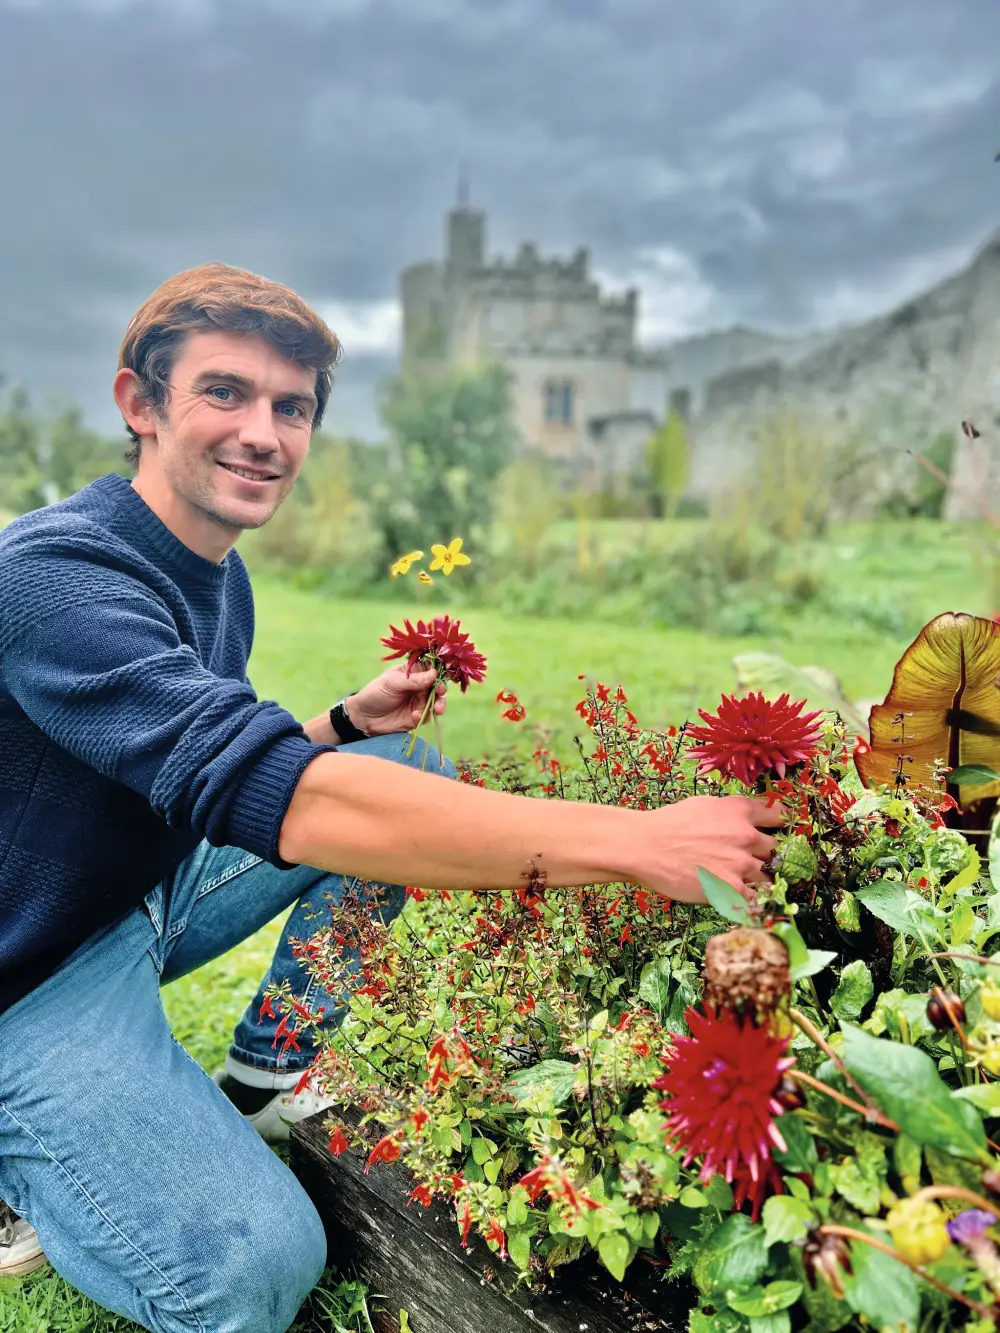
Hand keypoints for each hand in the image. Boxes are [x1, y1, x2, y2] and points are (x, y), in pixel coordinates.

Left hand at [347, 665, 446, 736]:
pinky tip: (415, 716)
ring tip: (438, 709)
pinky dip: (424, 715)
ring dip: (439, 704)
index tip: (444, 674)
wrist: (363, 717)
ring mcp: (419, 702)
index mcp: (413, 672)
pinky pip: (427, 716)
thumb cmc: (376, 693)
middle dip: (441, 689)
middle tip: (440, 692)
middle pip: (438, 685)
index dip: (439, 670)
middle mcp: (419, 686)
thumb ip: (413, 680)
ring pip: (437, 701)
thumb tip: (434, 674)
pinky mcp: (417, 717)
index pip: (431, 668)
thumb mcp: (393, 683)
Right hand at [641, 795, 785, 903]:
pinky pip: (755, 898)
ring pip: (769, 875)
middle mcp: (746, 835)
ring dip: (759, 879)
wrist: (645, 846)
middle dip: (766, 855)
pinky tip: (741, 898)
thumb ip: (729, 812)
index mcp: (739, 810)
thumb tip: (741, 820)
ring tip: (745, 882)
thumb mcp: (704, 805)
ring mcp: (741, 864)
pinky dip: (751, 899)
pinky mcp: (733, 888)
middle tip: (755, 861)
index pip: (778, 816)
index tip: (778, 831)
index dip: (780, 825)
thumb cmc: (668, 824)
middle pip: (775, 848)